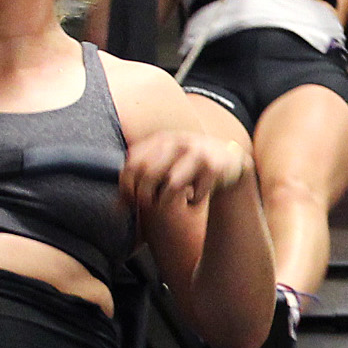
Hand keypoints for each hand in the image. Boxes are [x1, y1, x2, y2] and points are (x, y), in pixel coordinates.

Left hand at [123, 127, 251, 214]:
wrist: (231, 162)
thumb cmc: (190, 169)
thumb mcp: (165, 167)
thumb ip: (141, 181)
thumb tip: (116, 208)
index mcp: (161, 139)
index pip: (133, 162)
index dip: (127, 185)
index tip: (130, 201)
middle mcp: (178, 141)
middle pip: (148, 174)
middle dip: (145, 197)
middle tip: (149, 206)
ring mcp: (197, 152)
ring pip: (171, 185)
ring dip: (167, 202)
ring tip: (171, 203)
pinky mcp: (213, 167)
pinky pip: (194, 194)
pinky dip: (192, 201)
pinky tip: (195, 197)